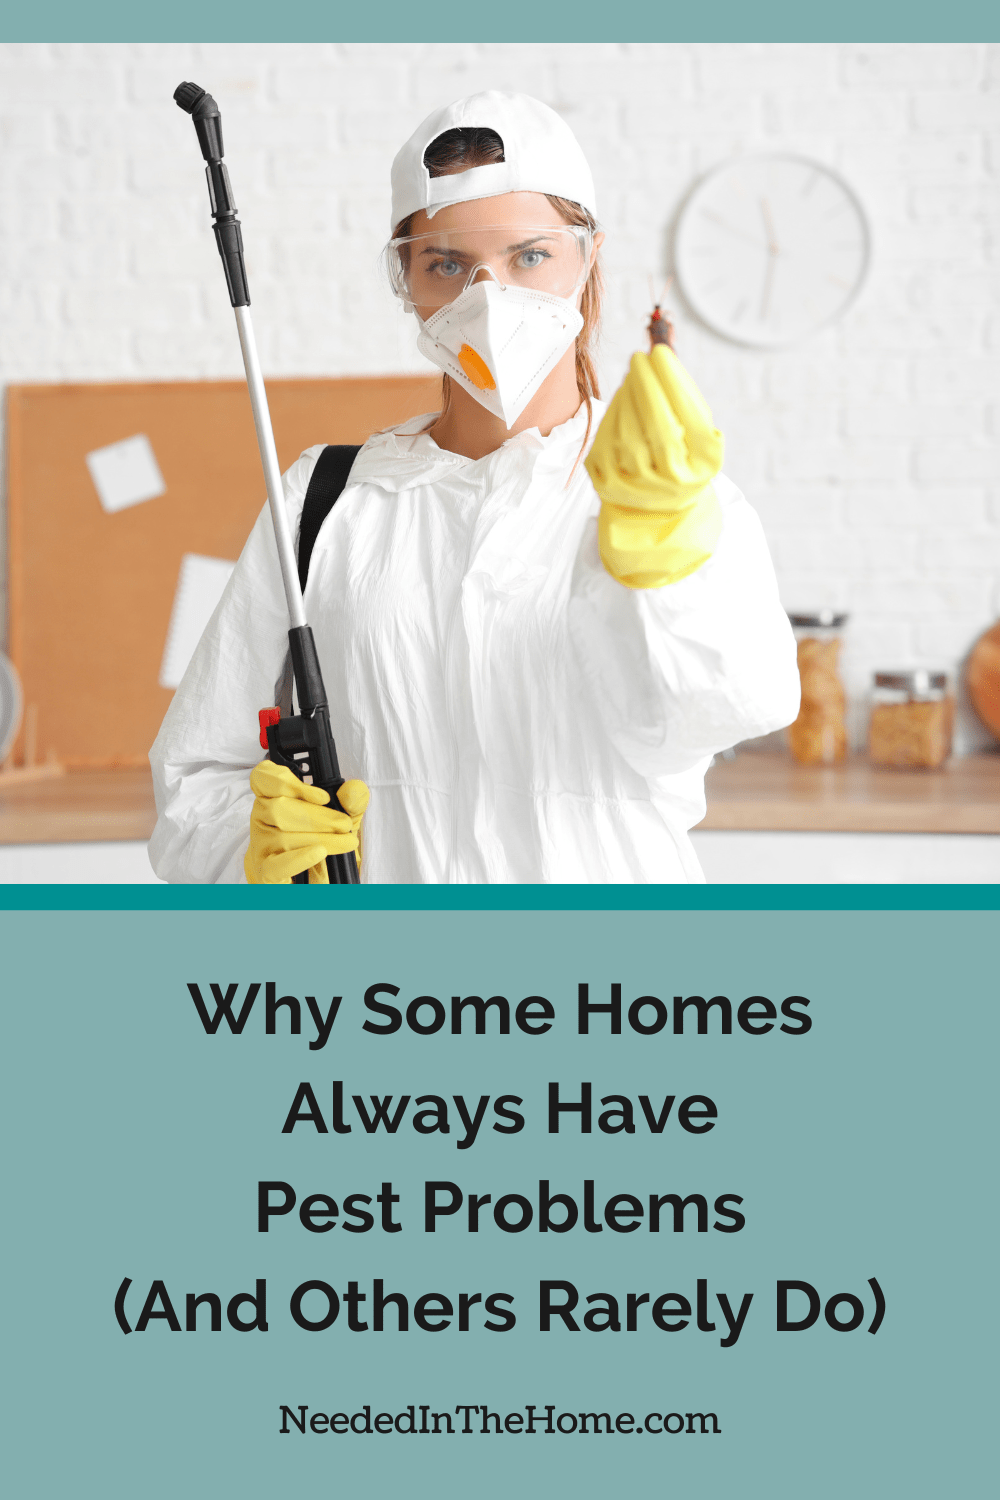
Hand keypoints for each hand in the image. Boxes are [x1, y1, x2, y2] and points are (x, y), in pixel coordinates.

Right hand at [244, 760, 368, 884]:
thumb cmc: (322, 842)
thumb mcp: (342, 819)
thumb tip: (354, 790)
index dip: (287, 782)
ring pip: (281, 836)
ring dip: (319, 838)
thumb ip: (350, 803)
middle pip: (278, 808)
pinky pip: (276, 865)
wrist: (315, 877)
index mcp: (275, 797)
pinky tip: (319, 853)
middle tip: (344, 825)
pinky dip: (299, 858)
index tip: (323, 797)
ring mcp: (261, 845)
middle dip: (317, 816)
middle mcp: (262, 819)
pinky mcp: (264, 871)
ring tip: (345, 842)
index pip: (263, 778)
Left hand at [585, 345, 723, 588]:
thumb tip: (662, 355)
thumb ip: (689, 399)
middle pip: (655, 426)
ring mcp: (635, 487)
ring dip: (627, 396)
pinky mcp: (606, 484)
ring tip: (634, 377)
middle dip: (646, 385)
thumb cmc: (682, 457)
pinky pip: (605, 439)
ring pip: (626, 431)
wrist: (657, 506)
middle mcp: (668, 484)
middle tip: (640, 358)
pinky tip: (622, 400)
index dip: (672, 382)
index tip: (660, 352)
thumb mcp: (701, 436)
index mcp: (699, 467)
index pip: (687, 419)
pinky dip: (612, 414)